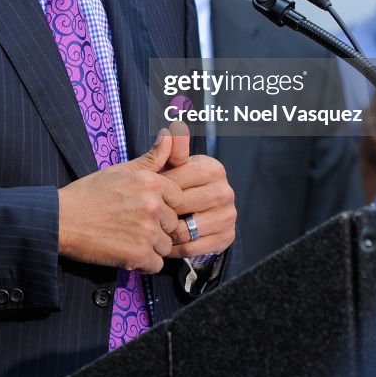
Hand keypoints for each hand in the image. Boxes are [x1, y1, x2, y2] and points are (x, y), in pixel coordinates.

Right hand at [58, 130, 182, 272]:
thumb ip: (151, 157)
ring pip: (166, 246)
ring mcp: (147, 231)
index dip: (163, 205)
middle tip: (131, 224)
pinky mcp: (138, 255)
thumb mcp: (120, 170)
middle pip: (173, 224)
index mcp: (150, 182)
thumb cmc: (88, 193)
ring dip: (150, 246)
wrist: (61, 219)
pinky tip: (126, 252)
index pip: (178, 198)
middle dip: (157, 227)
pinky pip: (156, 265)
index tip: (144, 209)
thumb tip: (170, 134)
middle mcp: (153, 205)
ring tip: (127, 238)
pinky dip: (143, 263)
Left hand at [158, 122, 235, 258]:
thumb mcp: (172, 166)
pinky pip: (193, 248)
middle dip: (162, 212)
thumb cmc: (178, 183)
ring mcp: (229, 215)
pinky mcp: (227, 237)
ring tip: (155, 229)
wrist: (196, 211)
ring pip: (187, 230)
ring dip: (166, 233)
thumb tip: (173, 128)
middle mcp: (225, 191)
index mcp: (213, 168)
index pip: (176, 182)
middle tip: (148, 214)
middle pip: (182, 207)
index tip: (147, 194)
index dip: (157, 191)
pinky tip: (165, 243)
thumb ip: (171, 150)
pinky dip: (175, 248)